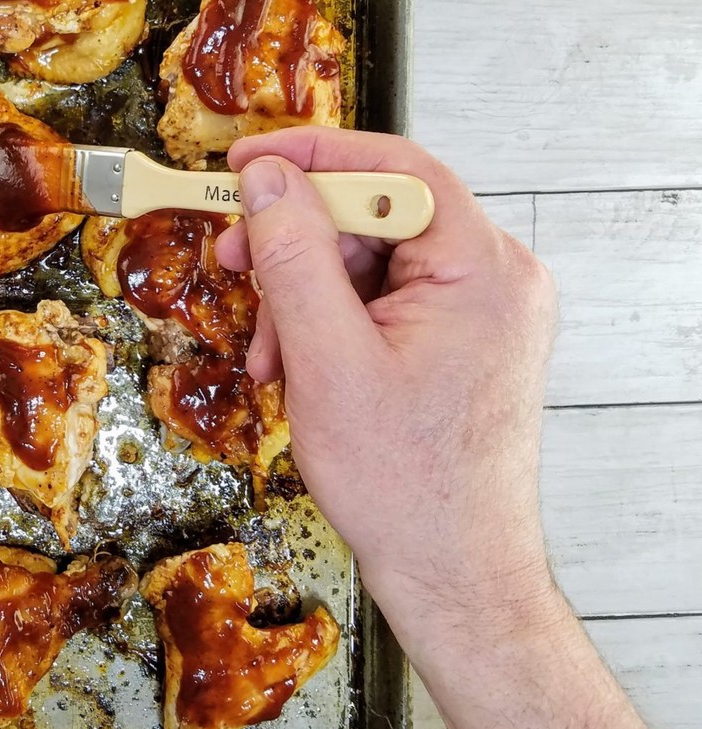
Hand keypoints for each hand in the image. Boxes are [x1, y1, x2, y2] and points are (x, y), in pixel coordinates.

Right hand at [212, 126, 559, 650]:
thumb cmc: (407, 487)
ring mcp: (481, 311)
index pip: (395, 169)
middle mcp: (495, 279)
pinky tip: (296, 365)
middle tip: (233, 262)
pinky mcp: (459, 340)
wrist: (452, 572)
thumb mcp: (328, 362)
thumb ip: (294, 258)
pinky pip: (382, 300)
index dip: (312, 156)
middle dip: (295, 244)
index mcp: (482, 271)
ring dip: (304, 295)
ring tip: (270, 355)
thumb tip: (265, 180)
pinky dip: (329, 323)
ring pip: (370, 261)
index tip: (245, 163)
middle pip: (375, 216)